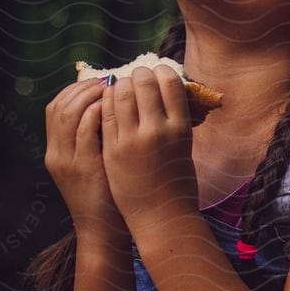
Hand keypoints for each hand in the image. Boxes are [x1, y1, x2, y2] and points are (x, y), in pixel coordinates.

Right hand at [44, 78, 120, 234]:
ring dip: (88, 96)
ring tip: (108, 88)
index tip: (95, 82)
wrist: (104, 233)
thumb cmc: (107, 197)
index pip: (55, 109)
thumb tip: (108, 108)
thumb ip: (94, 140)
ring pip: (67, 114)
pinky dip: (95, 113)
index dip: (73, 91)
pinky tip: (110, 105)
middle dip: (81, 88)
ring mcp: (67, 162)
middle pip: (58, 107)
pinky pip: (83, 131)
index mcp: (55, 153)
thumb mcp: (94, 165)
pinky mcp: (83, 168)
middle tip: (104, 80)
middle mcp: (56, 155)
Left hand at [100, 64, 198, 232]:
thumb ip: (173, 121)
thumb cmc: (178, 184)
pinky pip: (105, 114)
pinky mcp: (112, 150)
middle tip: (136, 75)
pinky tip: (107, 102)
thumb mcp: (184, 148)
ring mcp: (131, 140)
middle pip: (143, 83)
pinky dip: (106, 102)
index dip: (161, 71)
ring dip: (119, 85)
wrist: (161, 219)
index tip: (156, 73)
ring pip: (120, 94)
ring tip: (120, 87)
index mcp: (180, 128)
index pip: (169, 82)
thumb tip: (165, 92)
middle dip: (138, 74)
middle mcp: (156, 131)